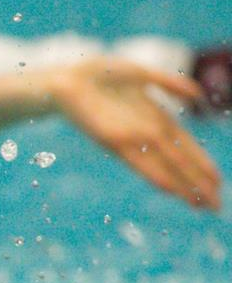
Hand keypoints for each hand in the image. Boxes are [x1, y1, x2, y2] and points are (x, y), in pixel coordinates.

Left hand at [48, 59, 220, 209]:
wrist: (66, 79)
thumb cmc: (100, 76)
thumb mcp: (142, 74)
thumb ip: (169, 83)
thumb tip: (197, 95)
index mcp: (157, 120)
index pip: (188, 148)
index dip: (203, 166)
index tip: (219, 184)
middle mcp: (147, 133)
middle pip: (180, 163)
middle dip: (199, 185)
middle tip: (217, 208)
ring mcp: (131, 138)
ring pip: (166, 167)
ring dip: (184, 187)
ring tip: (201, 207)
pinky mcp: (112, 140)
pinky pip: (138, 161)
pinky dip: (155, 175)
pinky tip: (170, 190)